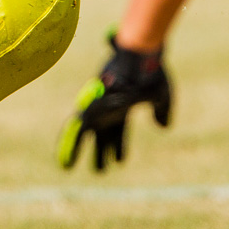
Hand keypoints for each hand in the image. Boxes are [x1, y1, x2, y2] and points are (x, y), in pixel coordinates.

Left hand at [57, 34, 171, 170]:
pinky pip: (76, 130)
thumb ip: (162, 110)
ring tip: (68, 167)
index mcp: (124, 106)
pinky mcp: (89, 108)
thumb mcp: (162, 96)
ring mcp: (98, 108)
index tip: (120, 160)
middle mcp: (108, 108)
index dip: (120, 147)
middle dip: (100, 153)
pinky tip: (64, 160)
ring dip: (77, 150)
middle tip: (100, 170)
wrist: (137, 59)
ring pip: (84, 133)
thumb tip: (163, 126)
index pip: (120, 131)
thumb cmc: (151, 73)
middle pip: (102, 135)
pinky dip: (70, 145)